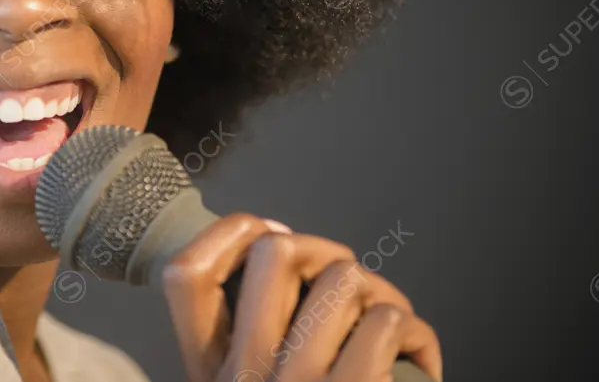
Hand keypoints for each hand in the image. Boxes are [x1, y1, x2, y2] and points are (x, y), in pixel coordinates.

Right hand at [162, 214, 441, 381]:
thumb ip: (250, 344)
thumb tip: (286, 256)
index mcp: (210, 376)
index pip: (183, 275)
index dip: (227, 232)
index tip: (272, 236)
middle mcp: (244, 379)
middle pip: (275, 252)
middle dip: (325, 251)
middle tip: (345, 282)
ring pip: (344, 277)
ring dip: (379, 293)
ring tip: (388, 325)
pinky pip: (388, 321)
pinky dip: (414, 335)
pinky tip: (414, 362)